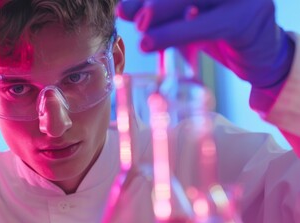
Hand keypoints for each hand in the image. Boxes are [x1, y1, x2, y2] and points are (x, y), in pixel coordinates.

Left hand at [117, 0, 294, 88]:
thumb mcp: (188, 19)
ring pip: (193, 0)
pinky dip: (178, 33)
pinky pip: (208, 25)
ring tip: (143, 38)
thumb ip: (159, 13)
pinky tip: (154, 43)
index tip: (124, 10)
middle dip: (155, 3)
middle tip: (134, 19)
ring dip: (163, 17)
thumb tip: (124, 11)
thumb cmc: (221, 31)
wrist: (261, 54)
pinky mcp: (250, 17)